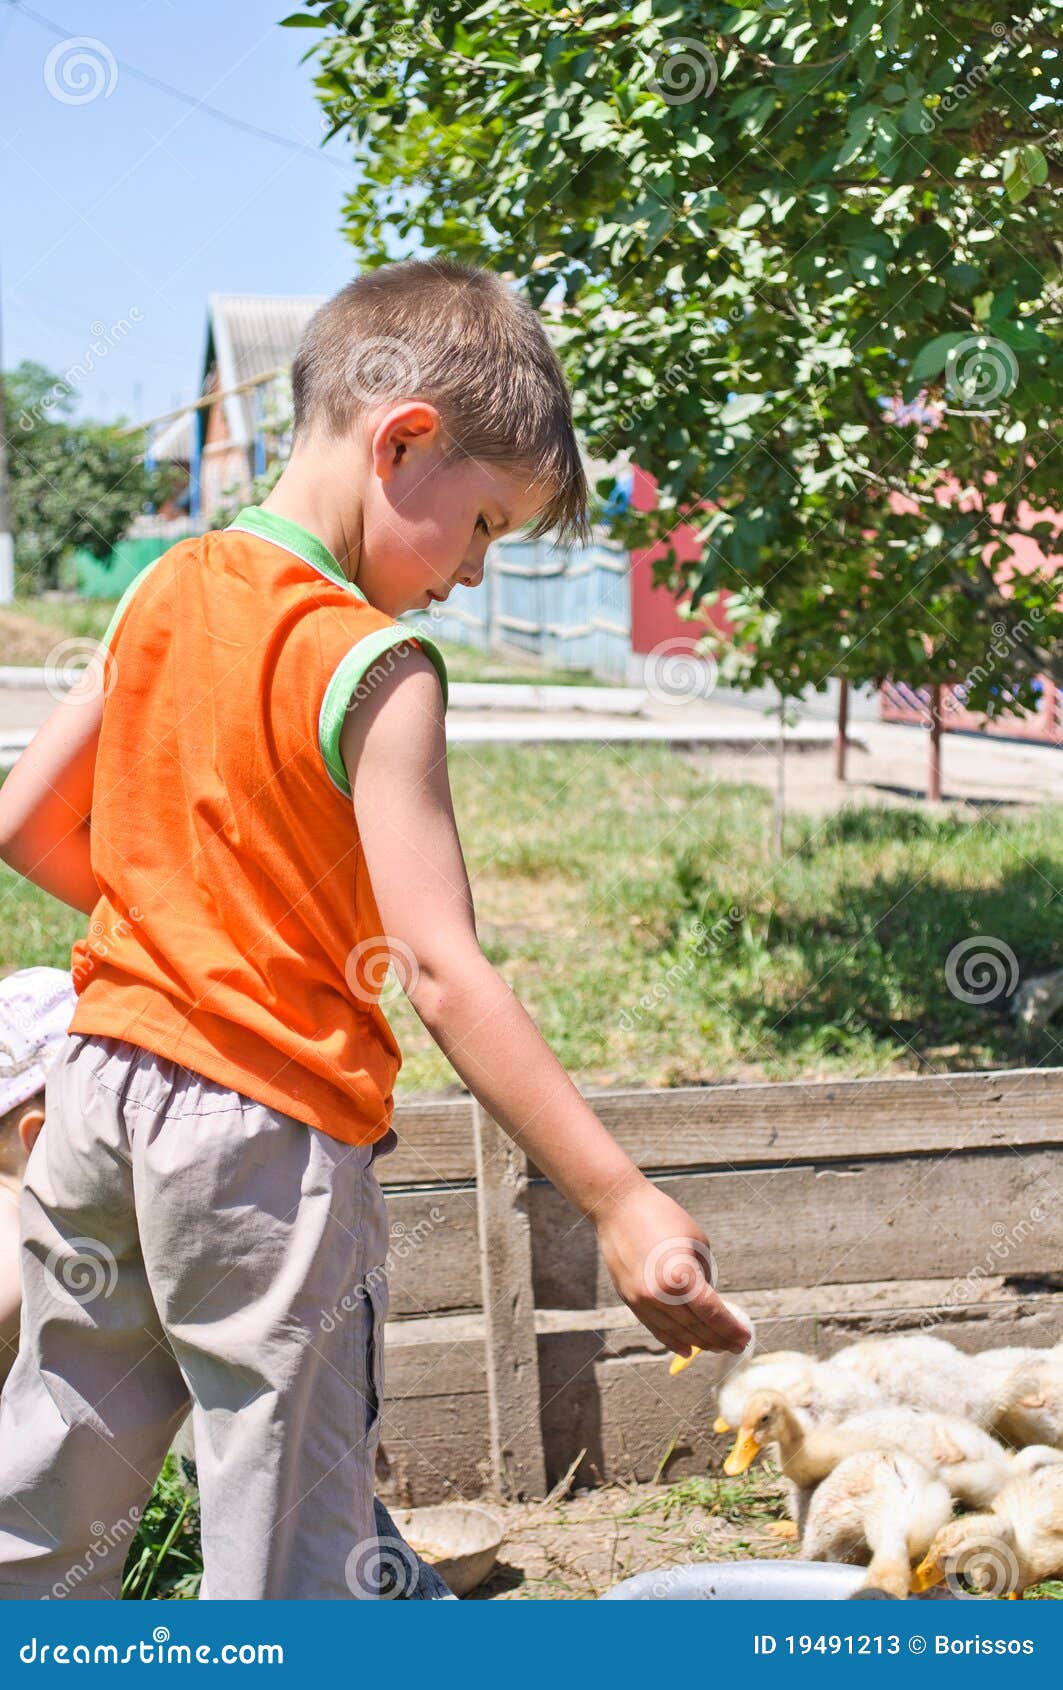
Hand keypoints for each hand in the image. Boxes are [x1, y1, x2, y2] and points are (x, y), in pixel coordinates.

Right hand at [594, 1179, 751, 1356]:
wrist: (618, 1207)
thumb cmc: (662, 1216)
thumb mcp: (697, 1242)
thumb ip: (704, 1277)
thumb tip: (710, 1305)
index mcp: (680, 1276)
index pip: (712, 1313)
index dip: (731, 1328)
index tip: (745, 1337)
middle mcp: (659, 1294)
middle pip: (696, 1327)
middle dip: (720, 1339)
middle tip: (737, 1345)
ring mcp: (641, 1300)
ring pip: (677, 1333)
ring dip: (700, 1343)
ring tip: (718, 1347)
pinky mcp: (630, 1300)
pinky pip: (656, 1328)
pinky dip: (673, 1341)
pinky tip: (688, 1350)